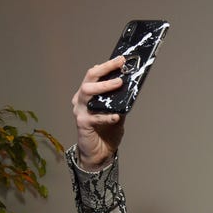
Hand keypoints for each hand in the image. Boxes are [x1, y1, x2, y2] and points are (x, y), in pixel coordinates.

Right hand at [71, 56, 125, 170]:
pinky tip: (117, 116)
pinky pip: (95, 117)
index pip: (95, 75)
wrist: (99, 153)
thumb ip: (120, 102)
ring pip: (88, 93)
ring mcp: (80, 111)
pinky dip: (107, 116)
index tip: (120, 59)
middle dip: (105, 69)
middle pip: (89, 79)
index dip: (107, 66)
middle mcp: (81, 99)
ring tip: (118, 83)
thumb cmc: (107, 131)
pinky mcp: (82, 123)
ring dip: (104, 86)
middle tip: (119, 65)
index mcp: (88, 94)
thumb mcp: (117, 113)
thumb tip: (132, 88)